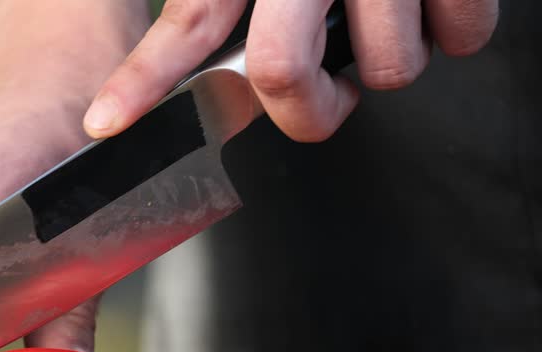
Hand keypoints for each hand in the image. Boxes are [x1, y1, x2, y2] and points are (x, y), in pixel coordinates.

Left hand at [83, 0, 498, 142]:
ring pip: (385, 67)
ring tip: (389, 13)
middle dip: (307, 108)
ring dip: (390, 60)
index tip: (106, 122)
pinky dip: (457, 27)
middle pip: (282, 71)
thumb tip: (190, 48)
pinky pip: (462, 34)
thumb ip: (220, 1)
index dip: (144, 78)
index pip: (190, 20)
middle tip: (322, 99)